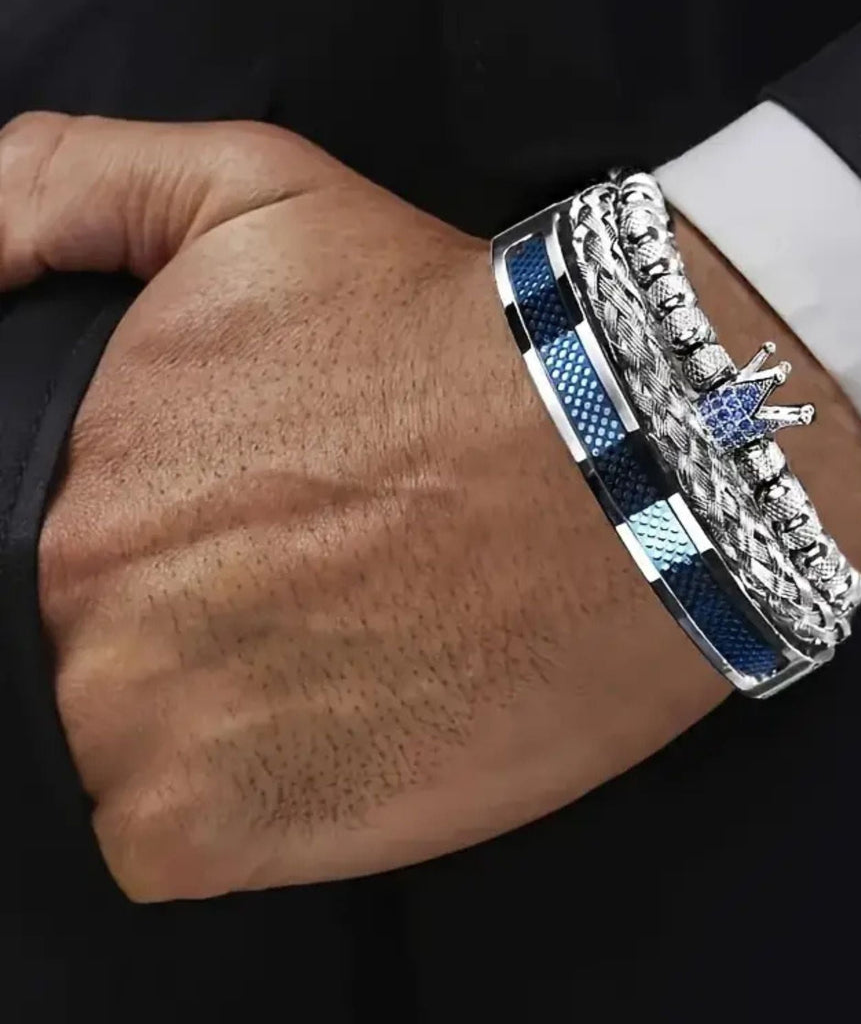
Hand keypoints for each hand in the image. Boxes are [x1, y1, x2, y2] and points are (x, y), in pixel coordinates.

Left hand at [0, 113, 860, 901]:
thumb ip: (63, 192)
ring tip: (342, 658)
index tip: (254, 531)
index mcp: (76, 496)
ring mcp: (150, 742)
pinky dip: (247, 801)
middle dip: (194, 624)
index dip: (167, 546)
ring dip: (219, 718)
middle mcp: (88, 624)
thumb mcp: (254, 197)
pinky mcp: (226, 835)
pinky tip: (338, 730)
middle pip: (100, 652)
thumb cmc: (447, 336)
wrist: (627, 466)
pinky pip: (178, 843)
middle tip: (319, 586)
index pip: (59, 553)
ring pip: (133, 752)